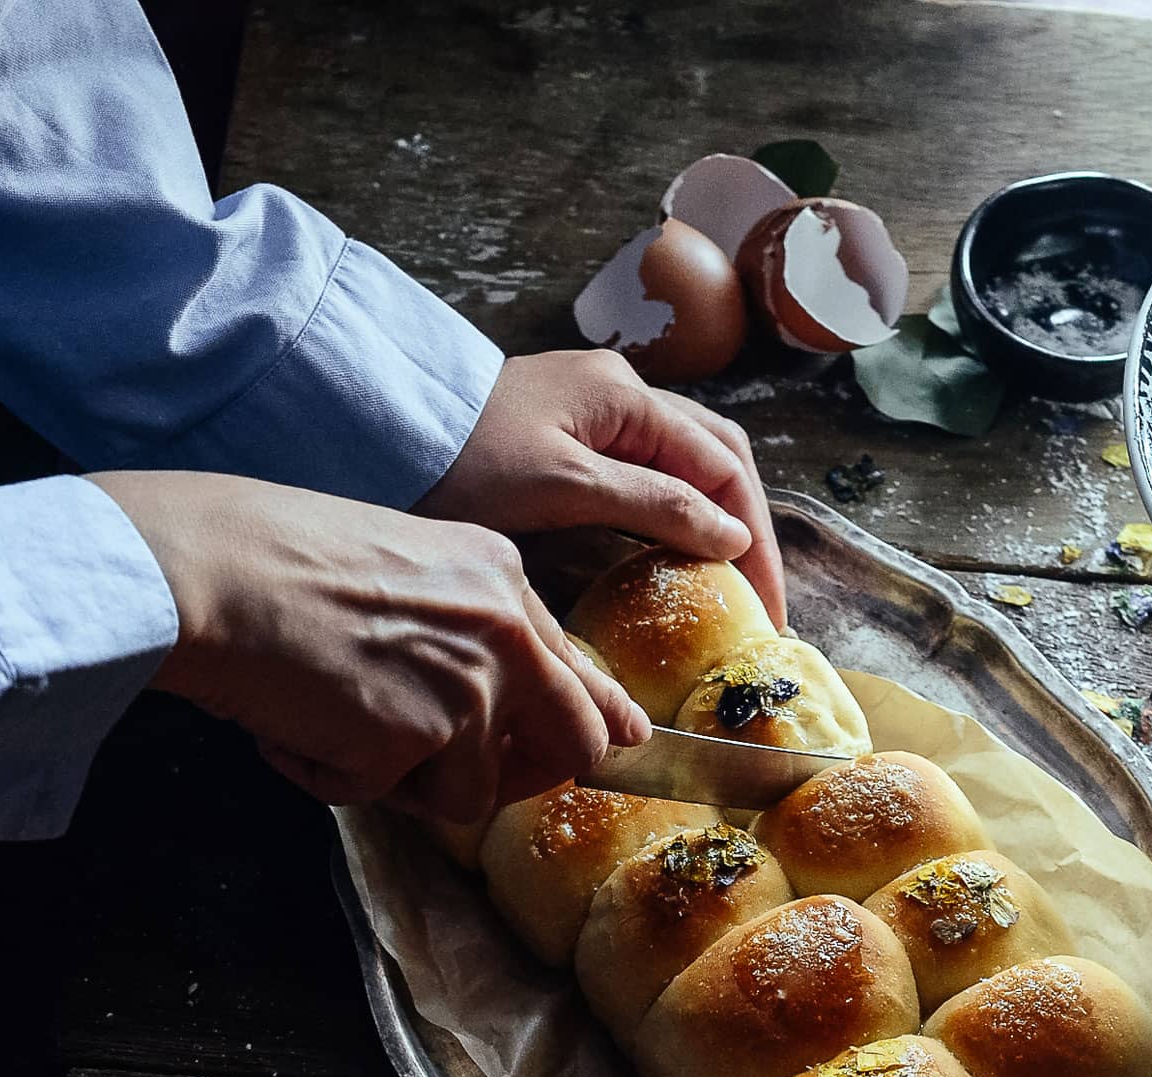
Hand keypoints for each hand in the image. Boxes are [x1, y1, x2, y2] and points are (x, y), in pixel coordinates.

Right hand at [88, 469, 647, 819]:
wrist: (209, 571)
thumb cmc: (273, 561)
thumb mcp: (401, 570)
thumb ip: (467, 631)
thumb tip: (504, 705)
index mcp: (500, 577)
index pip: (577, 668)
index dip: (591, 717)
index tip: (618, 743)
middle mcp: (505, 630)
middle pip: (575, 745)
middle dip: (521, 779)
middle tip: (453, 781)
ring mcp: (471, 686)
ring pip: (470, 795)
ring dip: (400, 783)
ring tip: (330, 726)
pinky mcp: (421, 736)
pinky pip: (388, 799)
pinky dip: (334, 780)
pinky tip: (295, 727)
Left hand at [421, 351, 785, 629]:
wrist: (382, 428)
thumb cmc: (466, 456)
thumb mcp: (565, 486)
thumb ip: (653, 504)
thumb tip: (732, 535)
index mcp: (629, 399)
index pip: (724, 467)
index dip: (757, 538)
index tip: (769, 606)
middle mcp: (623, 396)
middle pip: (715, 460)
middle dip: (747, 528)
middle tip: (761, 602)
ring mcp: (596, 414)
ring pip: (684, 466)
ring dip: (716, 520)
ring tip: (733, 585)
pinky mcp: (568, 439)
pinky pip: (647, 473)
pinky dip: (676, 514)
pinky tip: (678, 554)